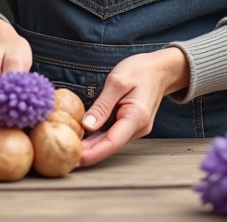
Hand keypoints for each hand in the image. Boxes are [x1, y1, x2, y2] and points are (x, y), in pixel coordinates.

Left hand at [79, 47, 189, 166]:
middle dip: (88, 152)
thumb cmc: (141, 70)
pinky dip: (98, 137)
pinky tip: (83, 138)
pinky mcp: (131, 124)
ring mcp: (136, 127)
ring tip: (69, 147)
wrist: (161, 69)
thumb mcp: (117, 81)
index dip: (93, 153)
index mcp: (136, 117)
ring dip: (92, 145)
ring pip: (111, 141)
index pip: (113, 142)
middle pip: (110, 145)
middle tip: (65, 155)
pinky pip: (113, 133)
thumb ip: (102, 105)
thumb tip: (87, 126)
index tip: (75, 158)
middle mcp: (138, 127)